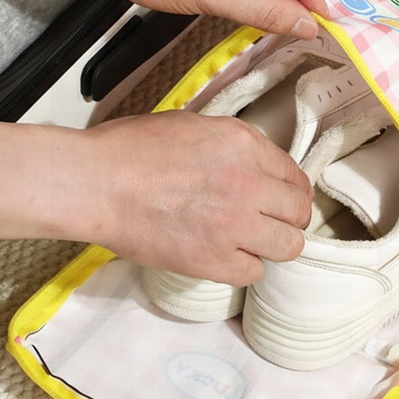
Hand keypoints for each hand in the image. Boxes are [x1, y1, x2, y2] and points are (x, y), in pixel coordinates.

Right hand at [80, 110, 313, 284]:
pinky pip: (253, 272)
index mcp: (244, 145)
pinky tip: (227, 258)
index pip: (294, 176)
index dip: (289, 190)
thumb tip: (248, 163)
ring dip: (274, 245)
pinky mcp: (214, 260)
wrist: (98, 183)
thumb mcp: (192, 126)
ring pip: (288, 246)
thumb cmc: (130, 149)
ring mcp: (235, 225)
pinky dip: (244, 267)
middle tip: (270, 223)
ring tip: (253, 244)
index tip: (281, 199)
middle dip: (289, 218)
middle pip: (299, 212)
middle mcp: (249, 184)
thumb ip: (230, 146)